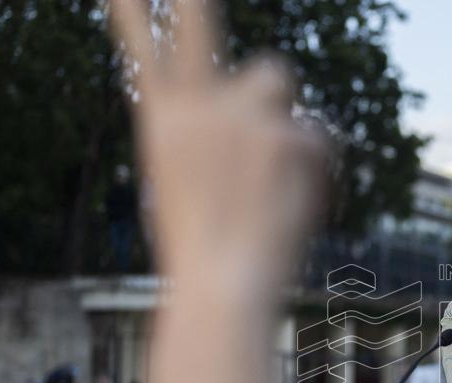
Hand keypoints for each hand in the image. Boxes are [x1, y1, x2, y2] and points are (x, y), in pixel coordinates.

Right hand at [110, 0, 325, 382]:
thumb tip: (257, 114)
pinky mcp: (286, 136)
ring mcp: (242, 114)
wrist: (222, 285)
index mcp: (163, 120)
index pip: (145, 46)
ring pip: (276, 79)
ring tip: (275, 168)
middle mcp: (197, 104)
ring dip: (279, 107)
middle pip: (202, 23)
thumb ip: (207, 137)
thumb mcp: (183, 184)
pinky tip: (299, 201)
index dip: (135, 13)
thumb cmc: (203, 249)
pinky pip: (316, 135)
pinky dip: (316, 166)